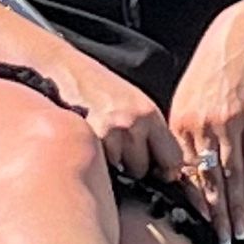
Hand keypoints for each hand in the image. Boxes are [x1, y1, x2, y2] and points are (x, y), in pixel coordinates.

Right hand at [47, 57, 183, 185]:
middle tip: (122, 152)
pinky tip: (93, 145)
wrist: (71, 70)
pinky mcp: (89, 138)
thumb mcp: (136, 105)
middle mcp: (135, 122)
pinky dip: (98, 161)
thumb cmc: (103, 90)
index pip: (173, 158)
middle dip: (135, 168)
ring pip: (120, 171)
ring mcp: (112, 131)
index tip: (159, 173)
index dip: (166, 171)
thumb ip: (152, 134)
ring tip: (106, 145)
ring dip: (115, 166)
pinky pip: (101, 166)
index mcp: (151, 115)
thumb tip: (166, 170)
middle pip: (144, 169)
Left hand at [168, 2, 243, 243]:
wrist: (241, 38)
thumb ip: (182, 133)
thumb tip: (181, 169)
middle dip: (216, 214)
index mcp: (181, 123)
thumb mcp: (185, 97)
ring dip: (238, 207)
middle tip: (221, 239)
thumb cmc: (211, 69)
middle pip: (210, 179)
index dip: (194, 203)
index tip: (198, 225)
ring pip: (234, 174)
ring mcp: (231, 123)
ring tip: (240, 230)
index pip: (186, 173)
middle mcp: (204, 125)